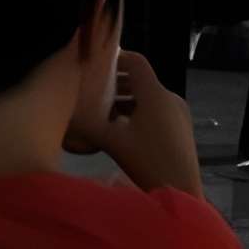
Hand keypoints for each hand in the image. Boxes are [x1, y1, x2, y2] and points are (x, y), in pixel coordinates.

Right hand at [65, 52, 199, 193]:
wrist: (181, 190)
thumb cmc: (147, 161)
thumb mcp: (113, 142)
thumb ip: (88, 125)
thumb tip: (67, 114)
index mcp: (155, 94)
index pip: (136, 62)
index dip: (116, 58)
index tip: (96, 65)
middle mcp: (169, 97)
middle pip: (141, 80)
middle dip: (116, 84)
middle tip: (92, 91)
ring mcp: (178, 113)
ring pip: (148, 98)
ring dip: (126, 101)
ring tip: (102, 113)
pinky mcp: (180, 129)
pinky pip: (157, 111)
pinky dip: (138, 113)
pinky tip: (121, 131)